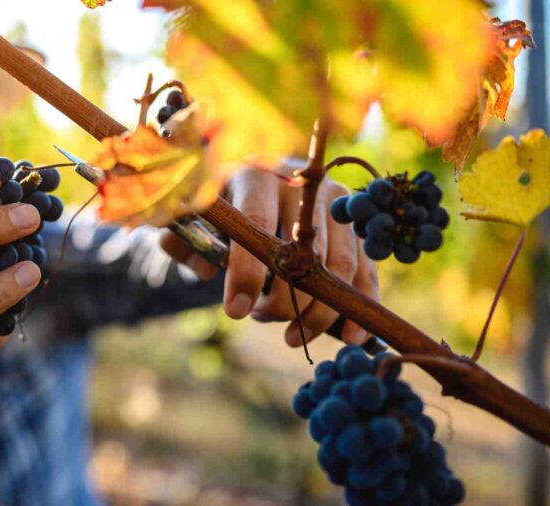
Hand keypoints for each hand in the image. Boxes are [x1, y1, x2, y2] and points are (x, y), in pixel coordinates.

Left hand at [160, 164, 378, 347]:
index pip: (258, 226)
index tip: (236, 312)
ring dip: (319, 312)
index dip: (247, 272)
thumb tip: (206, 271)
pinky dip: (361, 304)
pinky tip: (351, 337)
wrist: (262, 176)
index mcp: (257, 177)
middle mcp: (302, 186)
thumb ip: (184, 242)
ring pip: (338, 266)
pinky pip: (366, 268)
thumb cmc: (224, 205)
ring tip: (293, 337)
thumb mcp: (196, 217)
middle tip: (261, 318)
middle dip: (284, 300)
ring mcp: (335, 201)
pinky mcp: (354, 222)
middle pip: (303, 253)